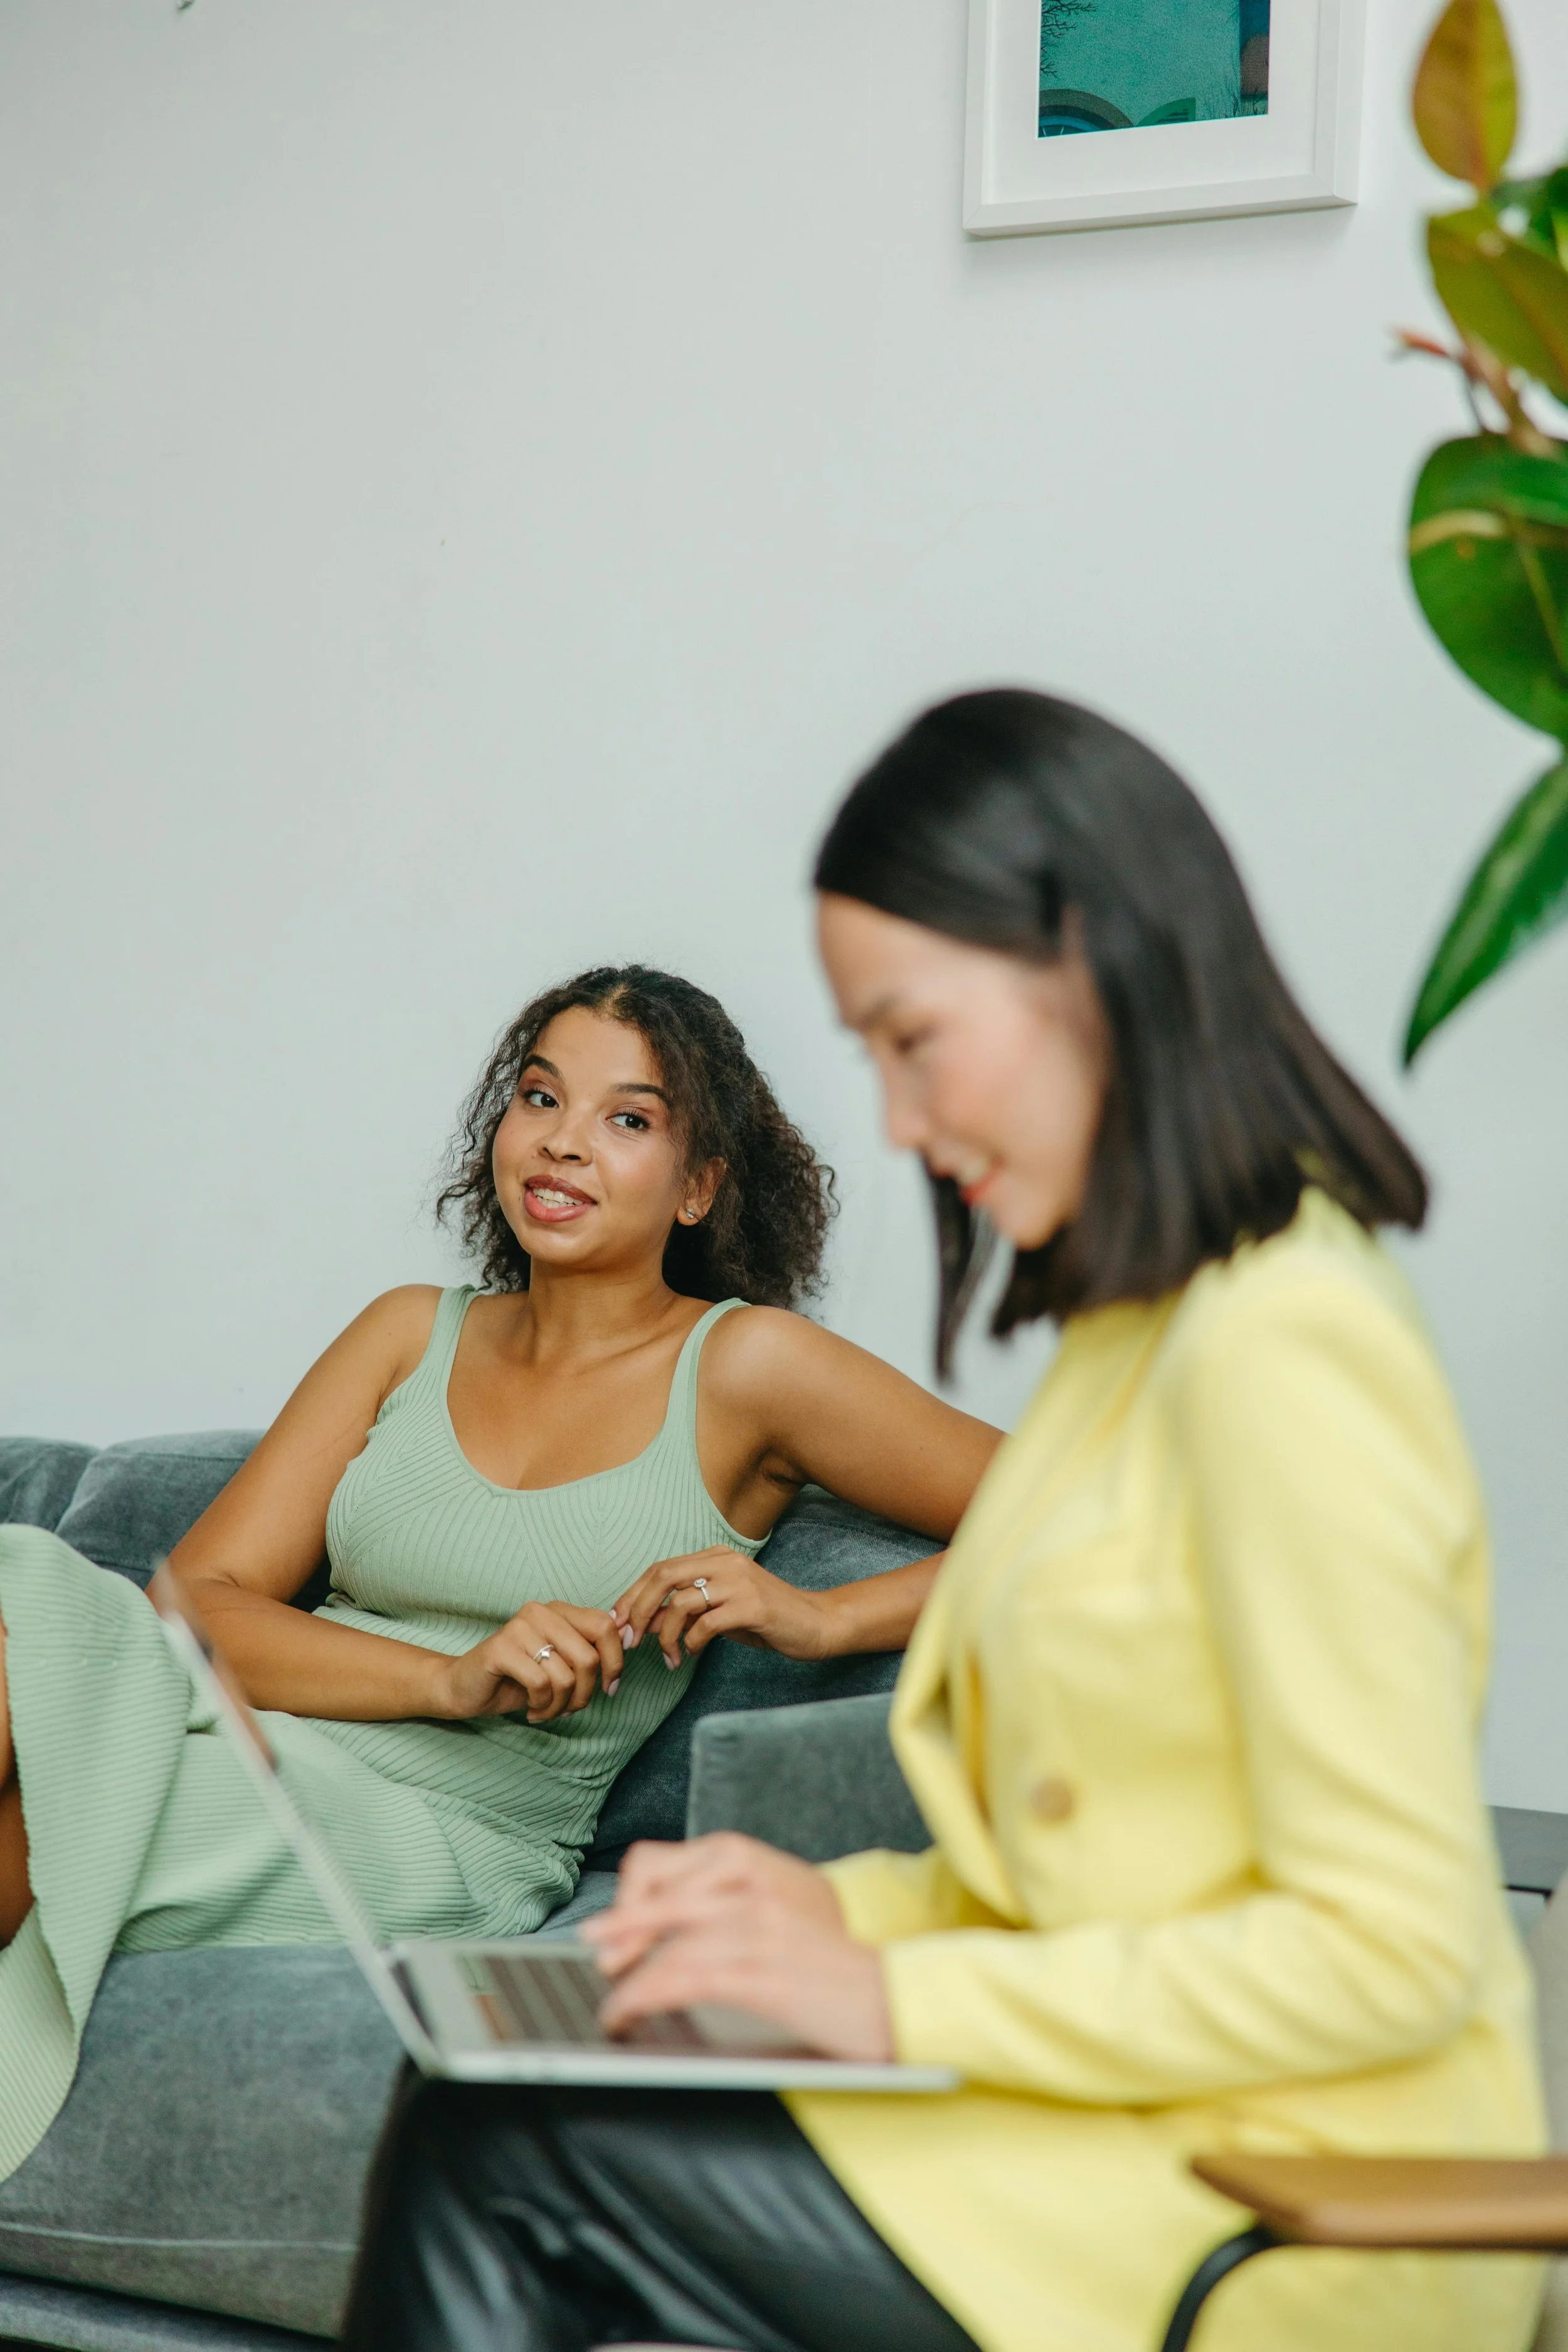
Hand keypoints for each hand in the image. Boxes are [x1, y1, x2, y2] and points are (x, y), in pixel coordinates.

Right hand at [430, 1602, 623, 1723]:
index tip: (610, 1688)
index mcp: (559, 1611)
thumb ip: (588, 1653)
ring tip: (547, 1710)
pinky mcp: (500, 1648)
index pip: (605, 1626)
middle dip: (585, 1694)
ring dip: (561, 1706)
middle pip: (588, 1657)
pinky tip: (532, 1710)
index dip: (616, 1661)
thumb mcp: (561, 1665)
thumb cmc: (518, 1679)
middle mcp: (540, 1611)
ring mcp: (519, 1627)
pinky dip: (542, 1706)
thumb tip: (626, 1646)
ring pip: (565, 1675)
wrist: (464, 1687)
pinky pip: (541, 1684)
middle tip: (570, 1709)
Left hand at [582, 1832, 894, 2062]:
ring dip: (624, 1976)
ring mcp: (752, 1926)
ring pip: (662, 1941)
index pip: (662, 1863)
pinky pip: (680, 1977)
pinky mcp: (757, 1972)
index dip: (629, 1897)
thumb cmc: (833, 1966)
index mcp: (751, 1865)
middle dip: (617, 1931)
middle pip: (654, 1896)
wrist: (892, 1995)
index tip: (610, 1929)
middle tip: (596, 1959)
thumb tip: (674, 1931)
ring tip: (611, 2004)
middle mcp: (748, 1887)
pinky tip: (627, 2014)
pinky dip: (641, 1996)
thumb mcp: (779, 1918)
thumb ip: (732, 1910)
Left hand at [613, 1547, 834, 1669]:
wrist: (816, 1623)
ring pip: (680, 1602)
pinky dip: (690, 1642)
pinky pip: (706, 1624)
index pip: (660, 1568)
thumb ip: (683, 1611)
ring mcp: (739, 1582)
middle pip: (663, 1576)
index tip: (618, 1623)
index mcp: (715, 1557)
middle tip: (629, 1641)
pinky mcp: (752, 1606)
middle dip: (637, 1610)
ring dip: (665, 1635)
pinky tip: (691, 1655)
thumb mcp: (718, 1611)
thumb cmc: (764, 1619)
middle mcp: (725, 1562)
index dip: (632, 1595)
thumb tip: (640, 1622)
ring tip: (669, 1658)